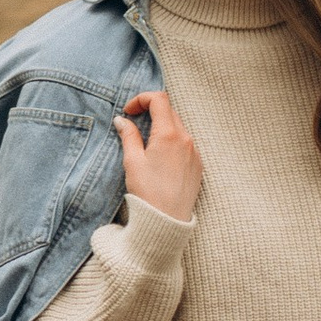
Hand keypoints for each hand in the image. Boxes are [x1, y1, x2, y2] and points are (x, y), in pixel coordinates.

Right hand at [117, 90, 201, 221]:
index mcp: (169, 134)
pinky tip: (160, 158)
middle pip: (169, 111)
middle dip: (150, 112)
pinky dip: (172, 141)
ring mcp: (195, 152)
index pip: (159, 99)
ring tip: (145, 143)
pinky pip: (185, 143)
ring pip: (178, 127)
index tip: (128, 112)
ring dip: (161, 127)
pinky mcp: (198, 164)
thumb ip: (128, 136)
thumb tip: (122, 120)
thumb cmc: (148, 192)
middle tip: (133, 124)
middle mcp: (186, 139)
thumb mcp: (132, 161)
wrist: (167, 221)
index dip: (141, 99)